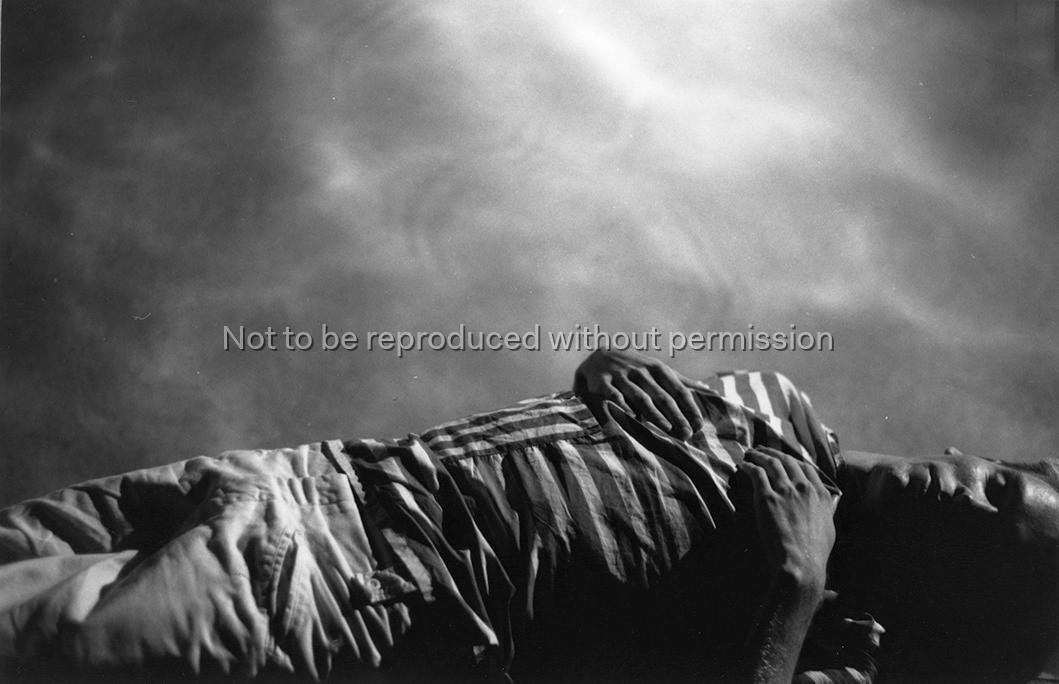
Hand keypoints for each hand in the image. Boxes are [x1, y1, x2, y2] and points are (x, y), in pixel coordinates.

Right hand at [573, 349, 704, 439]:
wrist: (598, 357)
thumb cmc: (634, 368)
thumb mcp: (656, 369)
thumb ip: (679, 380)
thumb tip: (705, 388)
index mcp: (657, 369)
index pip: (678, 390)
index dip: (689, 408)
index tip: (698, 425)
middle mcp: (640, 371)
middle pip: (662, 396)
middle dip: (676, 416)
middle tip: (686, 434)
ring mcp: (621, 376)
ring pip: (640, 397)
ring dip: (654, 414)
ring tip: (666, 429)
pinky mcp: (602, 382)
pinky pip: (614, 395)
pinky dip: (622, 405)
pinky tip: (631, 417)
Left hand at [739, 447, 837, 591]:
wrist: (800, 563)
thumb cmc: (815, 552)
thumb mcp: (829, 527)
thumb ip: (828, 510)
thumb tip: (830, 502)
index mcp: (821, 494)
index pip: (807, 467)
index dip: (793, 460)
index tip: (784, 459)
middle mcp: (804, 488)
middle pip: (788, 461)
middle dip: (774, 453)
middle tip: (762, 450)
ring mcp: (785, 491)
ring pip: (771, 463)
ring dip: (759, 455)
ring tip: (751, 453)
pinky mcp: (767, 497)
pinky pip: (756, 474)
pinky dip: (749, 467)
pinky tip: (743, 466)